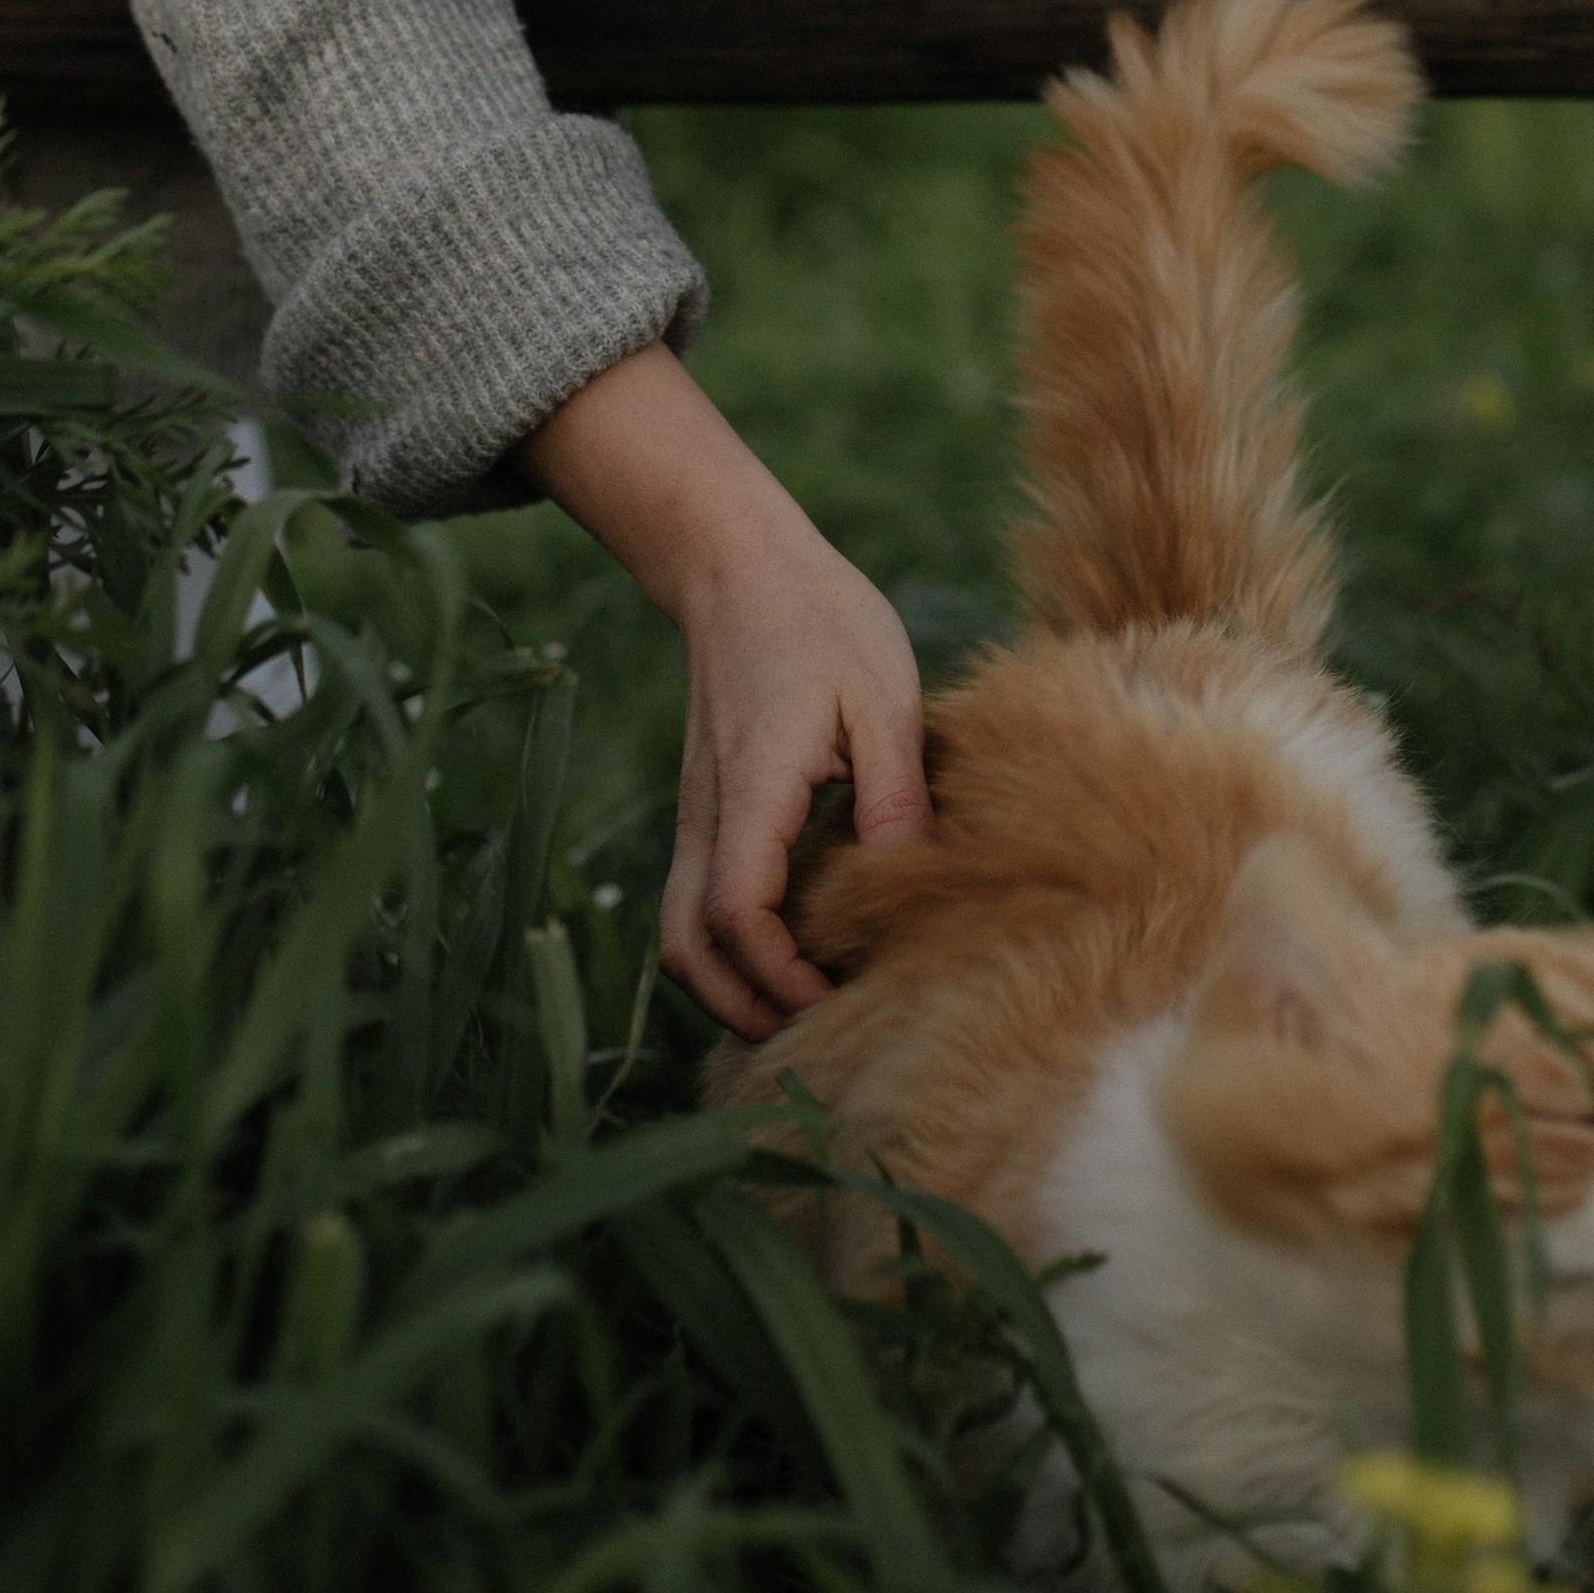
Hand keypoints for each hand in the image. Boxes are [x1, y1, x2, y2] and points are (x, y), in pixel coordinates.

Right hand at [665, 499, 929, 1036]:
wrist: (740, 566)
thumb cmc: (821, 621)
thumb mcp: (882, 698)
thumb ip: (894, 796)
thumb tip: (912, 886)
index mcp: (752, 790)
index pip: (738, 916)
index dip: (780, 977)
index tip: (838, 998)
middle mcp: (707, 815)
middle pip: (687, 949)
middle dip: (743, 1006)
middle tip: (820, 1026)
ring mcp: (697, 815)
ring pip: (681, 933)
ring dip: (730, 983)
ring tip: (807, 998)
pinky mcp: (706, 810)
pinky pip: (698, 901)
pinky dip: (730, 946)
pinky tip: (794, 947)